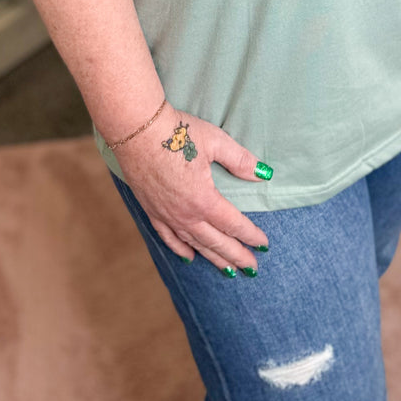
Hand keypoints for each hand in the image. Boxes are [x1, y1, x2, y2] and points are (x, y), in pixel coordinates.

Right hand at [115, 104, 271, 273]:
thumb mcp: (215, 141)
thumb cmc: (177, 132)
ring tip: (228, 270)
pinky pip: (168, 237)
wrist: (136, 130)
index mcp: (204, 200)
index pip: (233, 224)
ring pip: (194, 243)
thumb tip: (263, 173)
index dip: (250, 235)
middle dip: (236, 255)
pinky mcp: (151, 210)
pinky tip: (189, 257)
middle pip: (216, 241)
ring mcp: (167, 215)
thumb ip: (240, 160)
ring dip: (213, 257)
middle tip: (252, 268)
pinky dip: (180, 249)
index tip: (264, 244)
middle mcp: (186, 214)